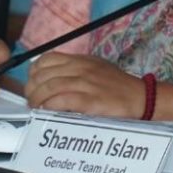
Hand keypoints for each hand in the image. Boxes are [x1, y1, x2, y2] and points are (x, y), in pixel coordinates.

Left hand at [25, 53, 146, 117]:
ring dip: (37, 100)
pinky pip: (59, 101)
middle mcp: (81, 69)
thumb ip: (75, 70)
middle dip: (32, 90)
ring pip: (47, 88)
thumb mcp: (97, 69)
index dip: (34, 73)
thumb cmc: (119, 87)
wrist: (141, 98)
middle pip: (42, 75)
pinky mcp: (89, 100)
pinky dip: (49, 107)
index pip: (46, 60)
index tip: (34, 85)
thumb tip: (50, 79)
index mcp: (82, 60)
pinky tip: (48, 112)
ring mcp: (85, 84)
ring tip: (38, 108)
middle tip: (33, 101)